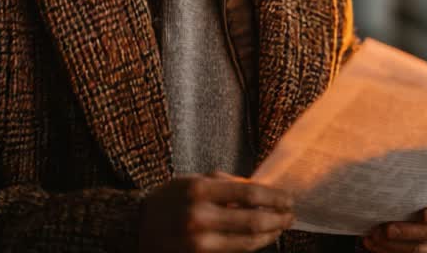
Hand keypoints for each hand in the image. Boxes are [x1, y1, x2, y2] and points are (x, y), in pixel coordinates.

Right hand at [138, 172, 295, 252]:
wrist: (135, 227)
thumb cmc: (169, 200)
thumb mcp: (193, 181)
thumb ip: (226, 183)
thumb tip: (262, 190)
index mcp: (199, 190)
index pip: (250, 193)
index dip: (275, 197)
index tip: (288, 198)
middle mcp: (198, 217)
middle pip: (253, 220)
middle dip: (278, 219)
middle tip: (291, 215)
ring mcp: (197, 242)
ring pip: (246, 242)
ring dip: (269, 235)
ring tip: (280, 227)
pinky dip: (252, 246)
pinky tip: (261, 238)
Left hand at [364, 191, 426, 251]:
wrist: (412, 216)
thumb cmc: (416, 200)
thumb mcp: (420, 192)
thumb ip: (415, 190)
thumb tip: (394, 183)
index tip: (425, 215)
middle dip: (407, 231)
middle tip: (387, 229)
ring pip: (420, 249)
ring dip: (394, 244)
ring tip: (375, 237)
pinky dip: (390, 251)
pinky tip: (375, 245)